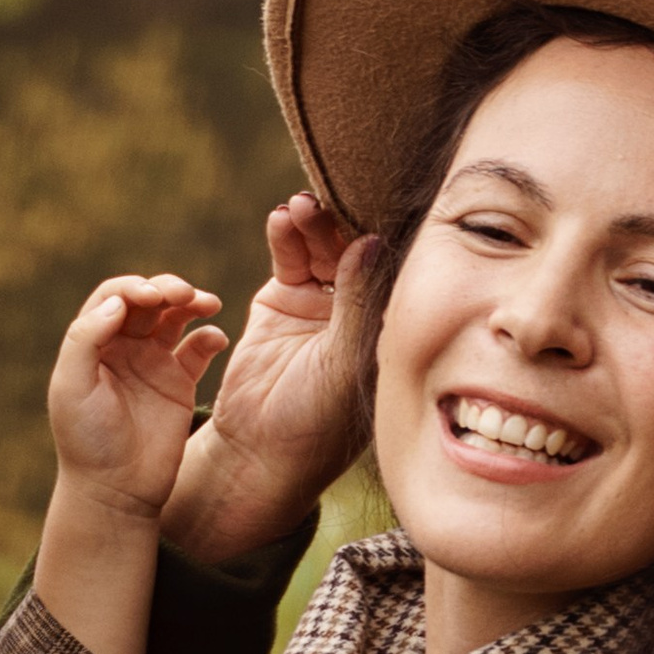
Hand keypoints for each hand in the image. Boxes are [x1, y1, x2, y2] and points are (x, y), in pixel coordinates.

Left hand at [45, 273, 226, 524]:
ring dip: (192, 303)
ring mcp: (153, 364)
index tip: (150, 296)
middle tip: (184, 294)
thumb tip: (118, 303)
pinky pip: (199, 350)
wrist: (116, 491)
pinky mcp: (179, 384)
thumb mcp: (72, 387)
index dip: (133, 288)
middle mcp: (123, 347)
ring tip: (208, 302)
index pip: (114, 297)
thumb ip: (85, 339)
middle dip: (167, 289)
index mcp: (94, 343)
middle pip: (148, 301)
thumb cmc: (87, 441)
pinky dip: (210, 337)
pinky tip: (216, 338)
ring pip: (175, 318)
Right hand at [163, 195, 376, 565]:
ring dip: (313, 222)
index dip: (383, 234)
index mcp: (387, 325)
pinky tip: (283, 217)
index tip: (378, 202)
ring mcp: (321, 302)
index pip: (392, 267)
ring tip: (302, 206)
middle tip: (327, 201)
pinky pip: (288, 257)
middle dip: (342, 221)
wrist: (261, 452)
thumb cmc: (316, 424)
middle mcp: (358, 308)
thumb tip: (372, 241)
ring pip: (322, 246)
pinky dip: (285, 235)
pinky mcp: (282, 299)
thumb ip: (357, 301)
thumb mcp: (343, 360)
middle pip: (355, 247)